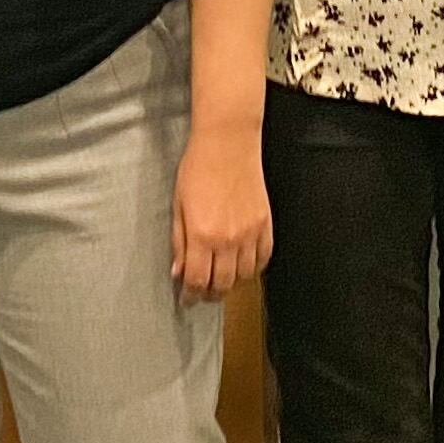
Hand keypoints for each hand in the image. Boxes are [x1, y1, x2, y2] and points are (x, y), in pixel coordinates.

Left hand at [173, 128, 272, 303]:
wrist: (228, 143)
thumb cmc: (198, 168)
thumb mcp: (178, 206)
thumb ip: (179, 242)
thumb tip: (179, 272)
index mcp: (201, 235)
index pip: (197, 281)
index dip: (190, 296)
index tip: (187, 299)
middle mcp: (228, 239)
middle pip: (222, 285)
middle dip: (210, 294)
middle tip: (202, 293)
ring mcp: (250, 233)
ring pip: (244, 277)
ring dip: (231, 284)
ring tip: (221, 279)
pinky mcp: (265, 225)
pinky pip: (263, 259)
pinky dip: (253, 269)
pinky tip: (243, 266)